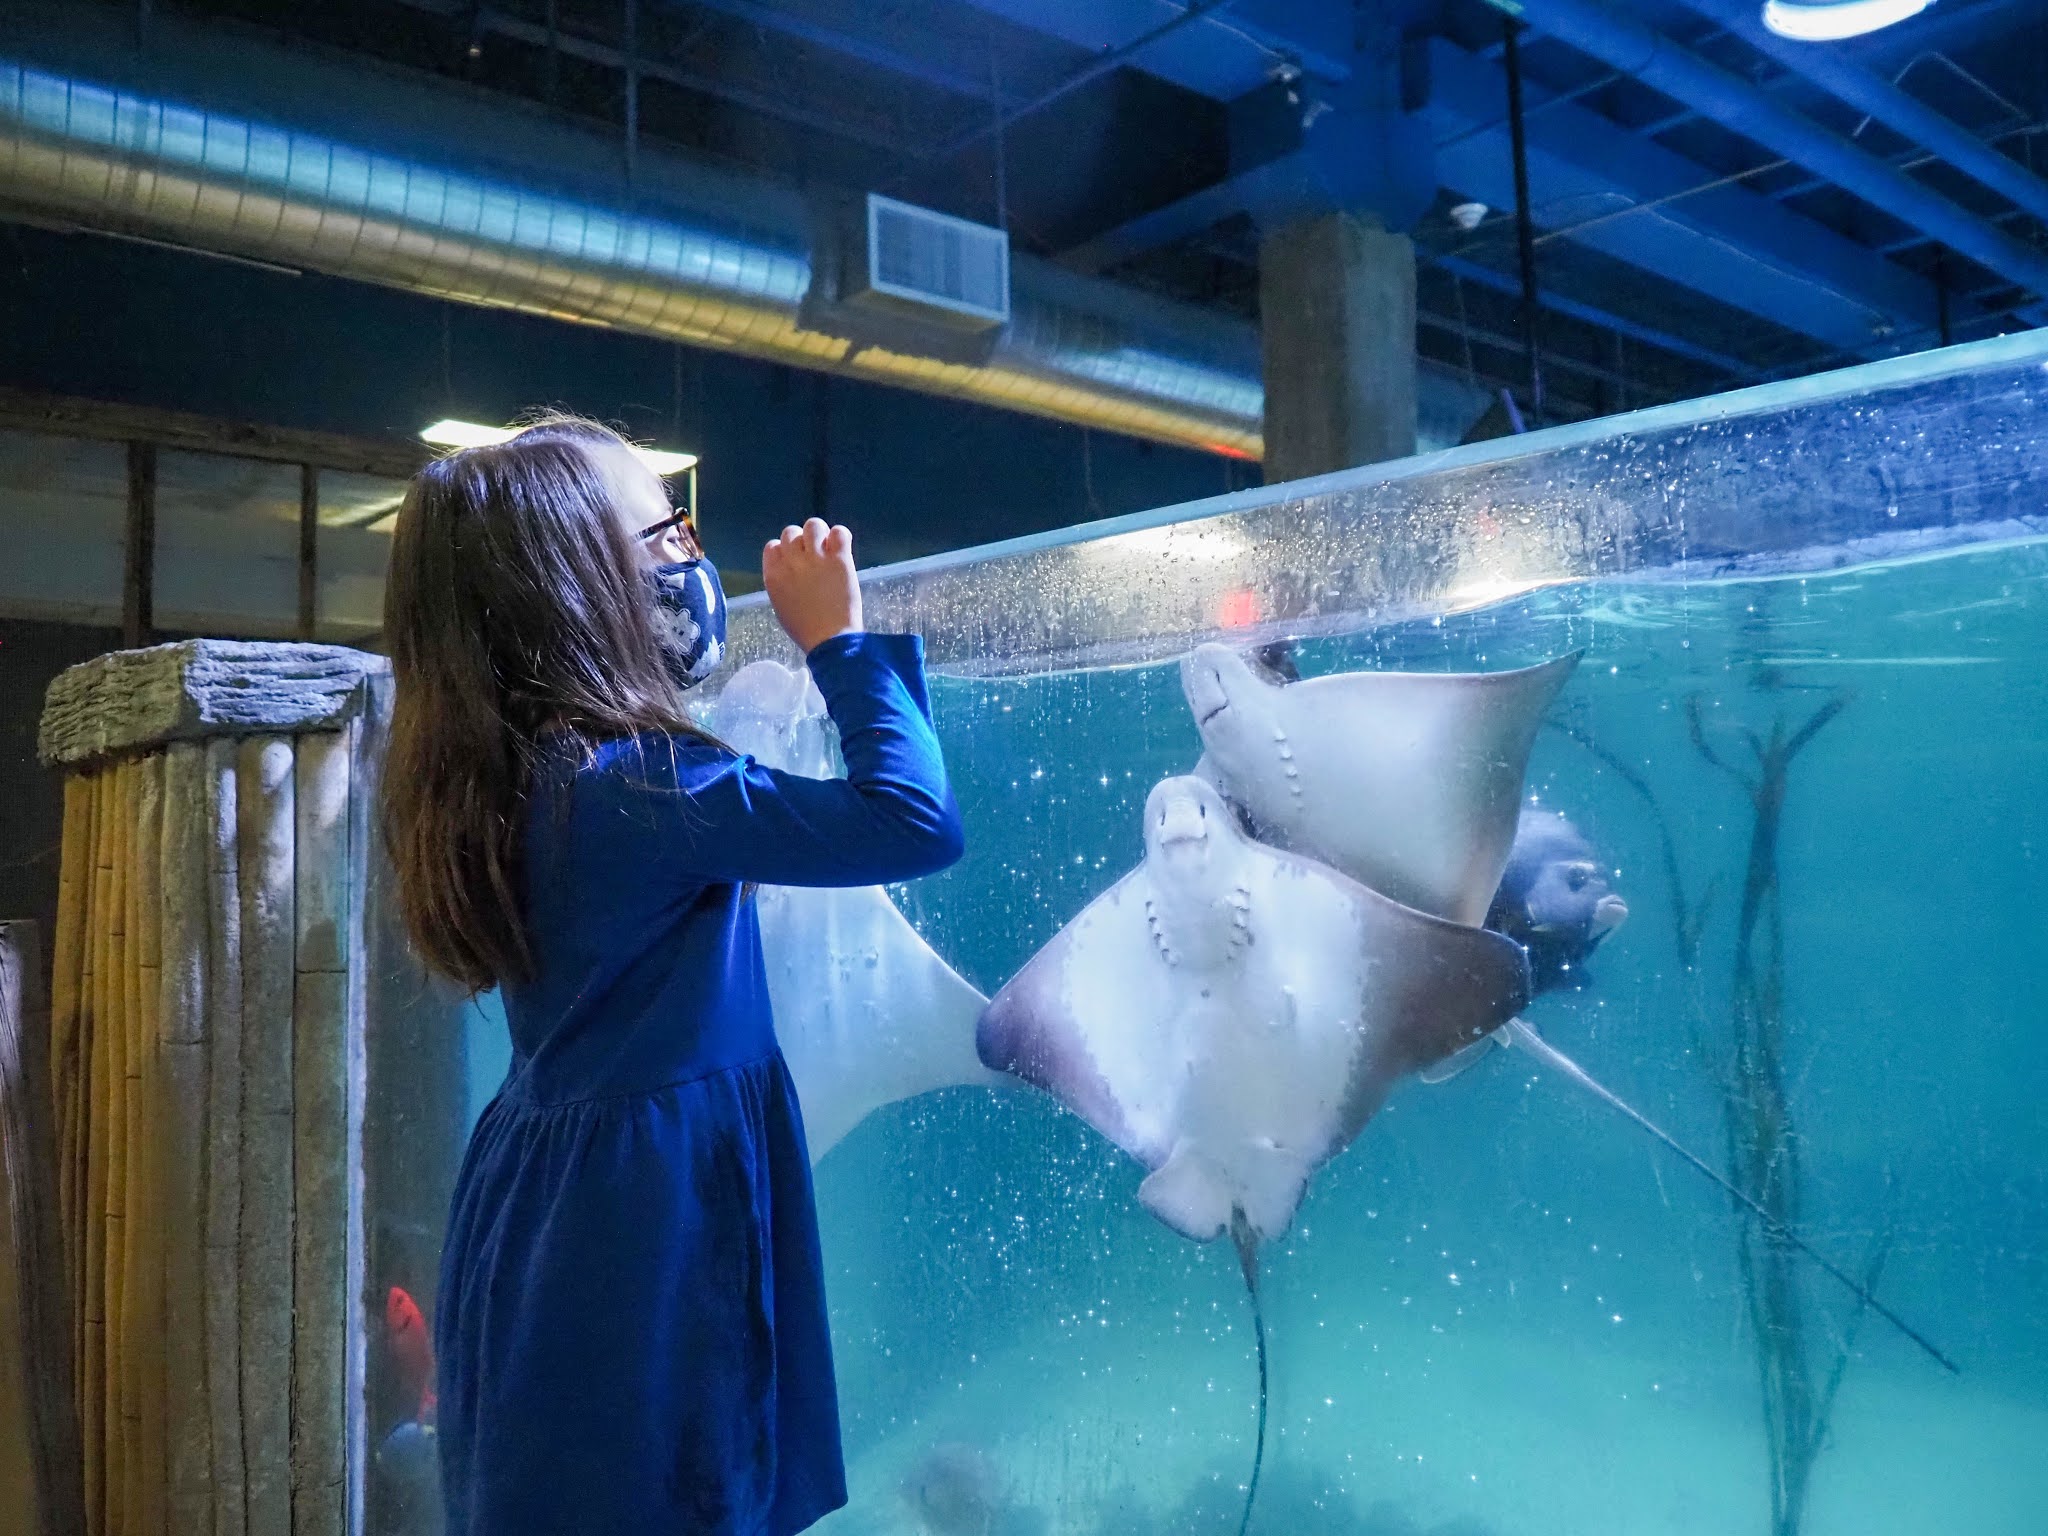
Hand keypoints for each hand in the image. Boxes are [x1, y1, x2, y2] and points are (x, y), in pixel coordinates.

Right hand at [763, 518, 861, 652]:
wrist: (830, 641)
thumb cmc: (806, 630)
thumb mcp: (781, 605)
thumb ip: (781, 582)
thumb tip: (788, 569)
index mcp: (773, 575)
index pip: (772, 546)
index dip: (785, 551)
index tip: (795, 562)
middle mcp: (791, 562)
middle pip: (791, 532)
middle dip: (802, 541)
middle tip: (814, 556)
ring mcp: (816, 558)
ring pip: (813, 525)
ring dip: (821, 534)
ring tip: (828, 549)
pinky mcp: (839, 559)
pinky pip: (839, 532)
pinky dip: (840, 536)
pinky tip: (841, 549)